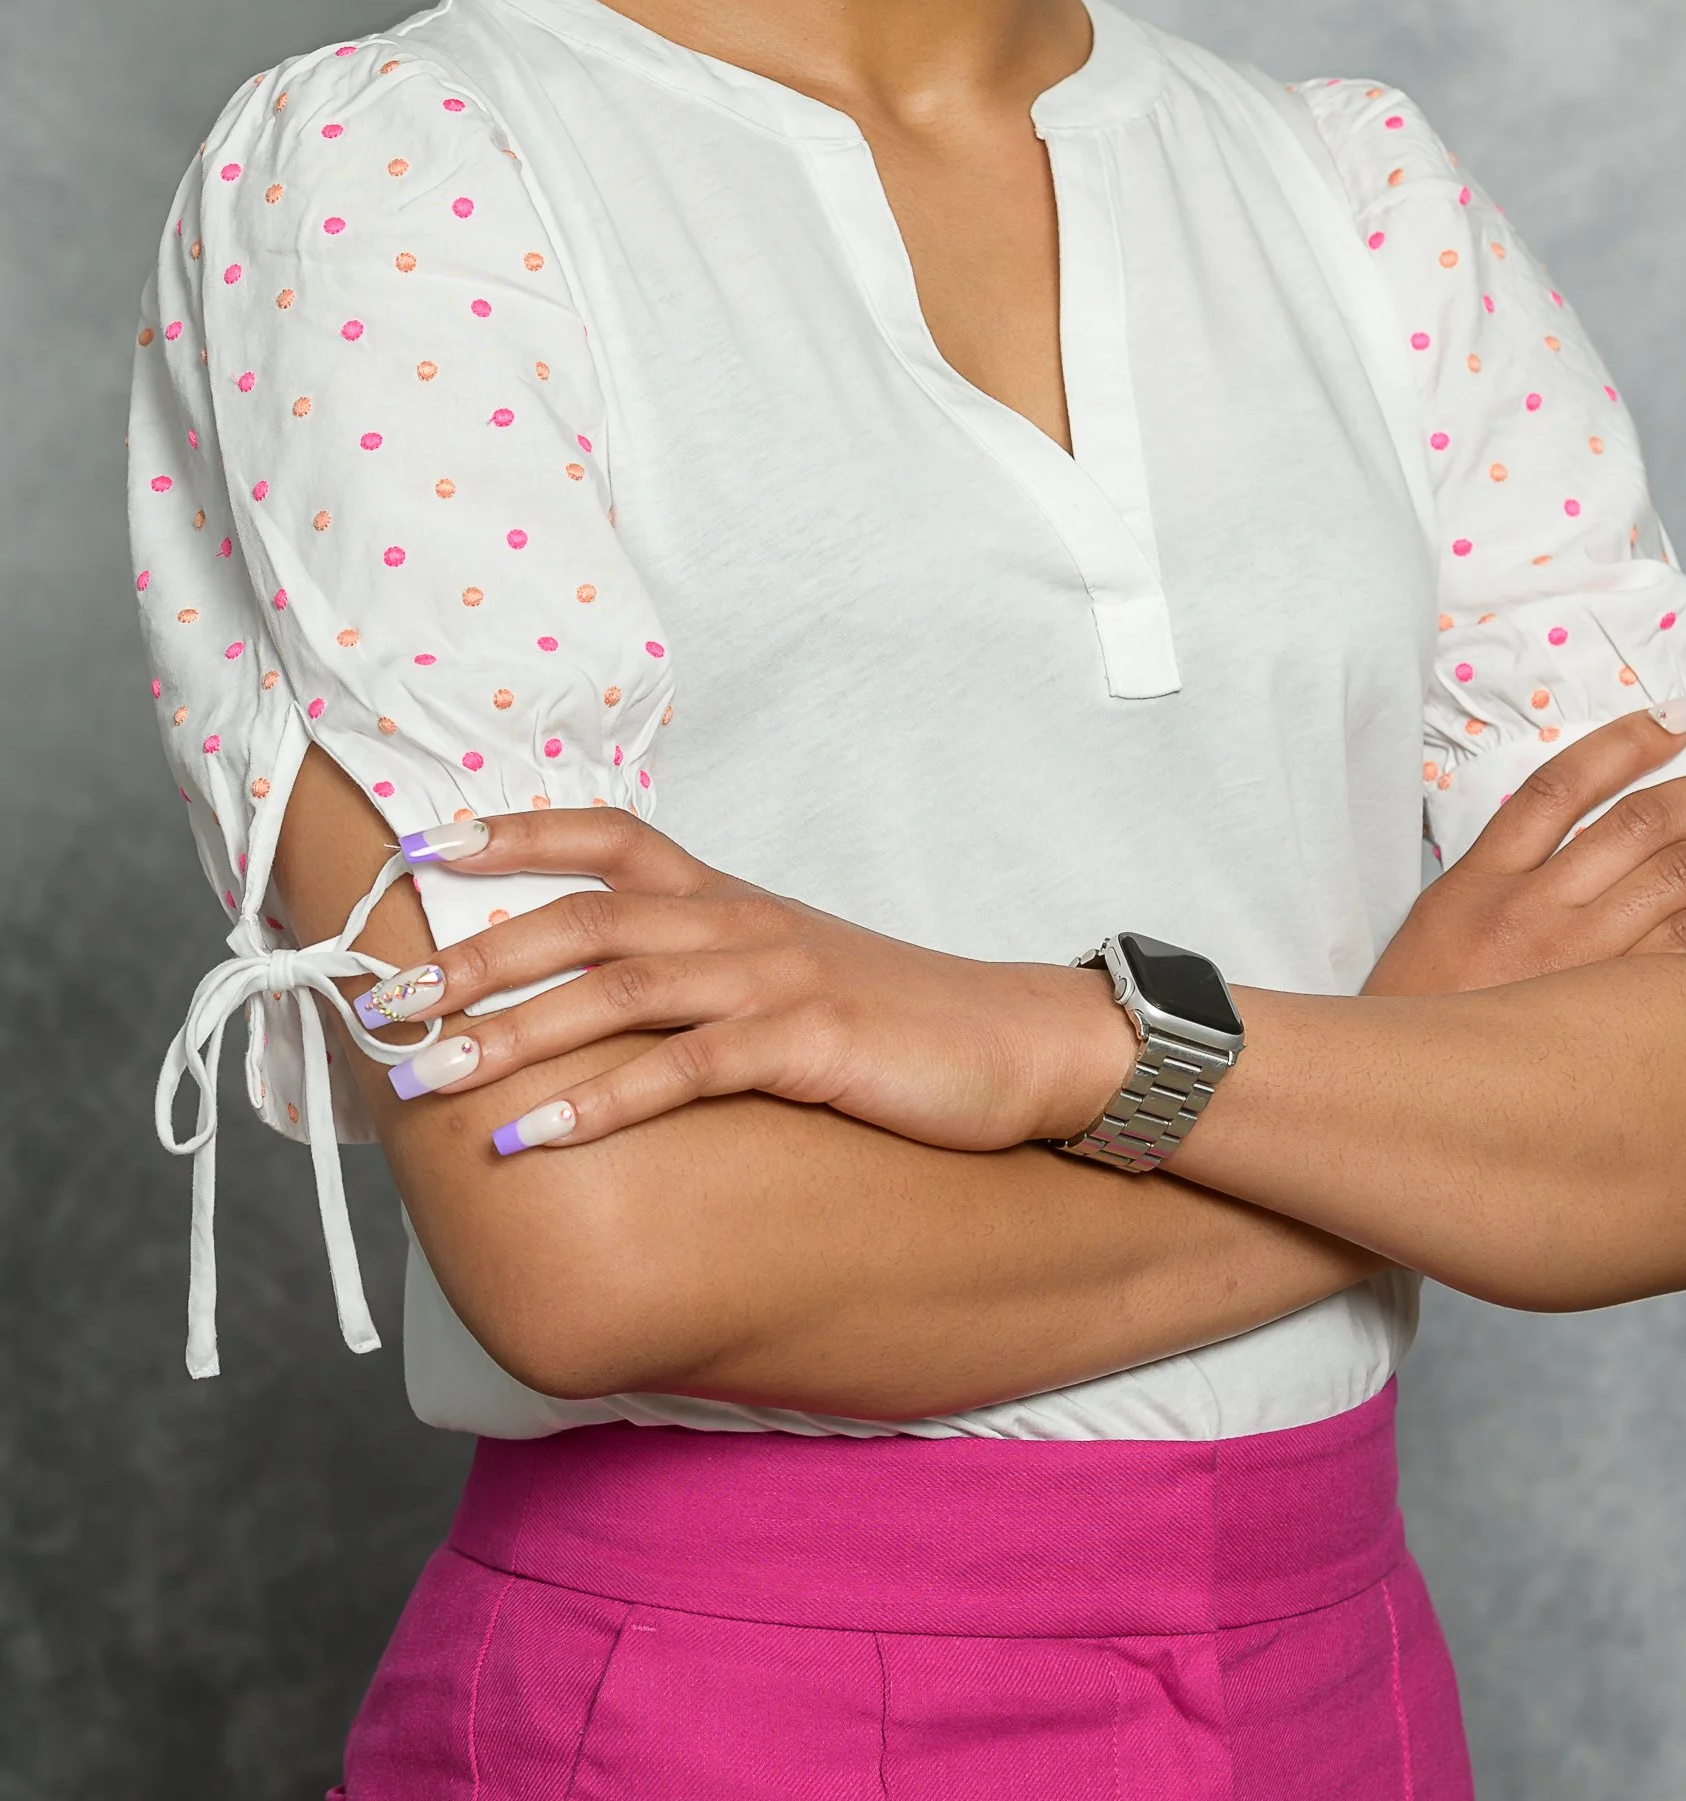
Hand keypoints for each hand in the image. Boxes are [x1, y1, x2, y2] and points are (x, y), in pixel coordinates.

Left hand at [354, 813, 1134, 1158]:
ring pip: (617, 991)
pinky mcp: (809, 1040)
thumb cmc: (890, 1023)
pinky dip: (599, 1104)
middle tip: (382, 1001)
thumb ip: (697, 972)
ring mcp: (774, 976)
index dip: (512, 831)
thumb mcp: (785, 974)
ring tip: (427, 1080)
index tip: (418, 848)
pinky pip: (686, 1069)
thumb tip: (592, 1002)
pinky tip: (535, 1141)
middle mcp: (739, 921)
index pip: (606, 835)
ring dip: (511, 1035)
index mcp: (727, 898)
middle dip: (472, 958)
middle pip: (582, 918)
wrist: (1016, 1043)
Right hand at [1364, 701, 1685, 1000]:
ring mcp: (1573, 966)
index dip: (1629, 739)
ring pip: (1681, 880)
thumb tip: (1581, 826)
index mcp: (1479, 880)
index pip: (1562, 782)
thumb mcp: (1436, 928)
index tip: (1683, 713)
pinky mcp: (1608, 1021)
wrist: (1392, 1116)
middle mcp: (1529, 913)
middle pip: (1642, 823)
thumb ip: (1502, 874)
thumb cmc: (1419, 1024)